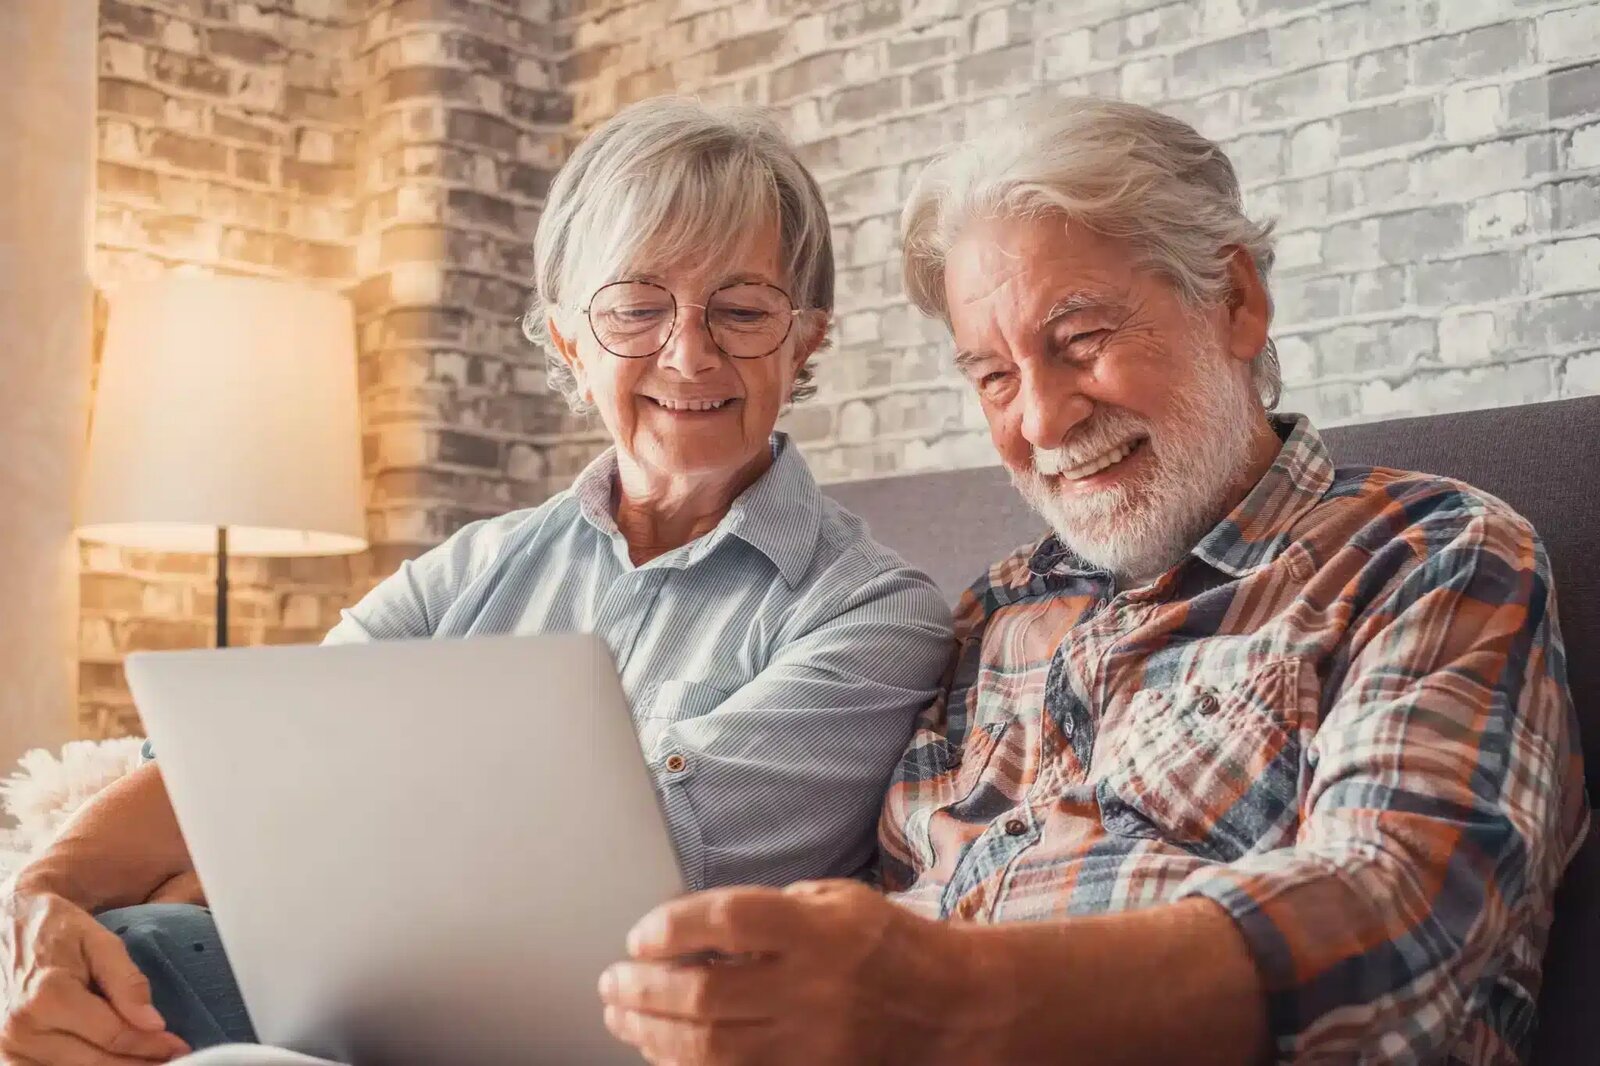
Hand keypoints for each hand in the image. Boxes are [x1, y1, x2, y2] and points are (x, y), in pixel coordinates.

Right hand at [0, 887, 191, 1064]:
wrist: (15, 927)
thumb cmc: (61, 931)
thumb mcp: (101, 943)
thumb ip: (128, 982)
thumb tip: (153, 1024)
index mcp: (48, 996)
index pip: (112, 1034)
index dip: (150, 1045)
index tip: (177, 1047)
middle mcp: (22, 1029)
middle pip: (94, 1063)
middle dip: (138, 1063)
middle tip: (171, 1059)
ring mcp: (9, 1047)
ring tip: (146, 1061)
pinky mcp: (6, 1056)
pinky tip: (113, 1060)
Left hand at [599, 879, 969, 1065]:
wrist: (951, 1009)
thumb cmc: (886, 944)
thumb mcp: (836, 899)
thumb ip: (769, 909)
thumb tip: (688, 926)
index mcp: (820, 930)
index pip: (731, 920)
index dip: (674, 927)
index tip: (640, 934)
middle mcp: (814, 988)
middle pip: (705, 994)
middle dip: (643, 989)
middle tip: (613, 981)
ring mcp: (811, 1043)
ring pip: (709, 1049)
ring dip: (652, 1034)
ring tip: (622, 1016)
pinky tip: (663, 1052)